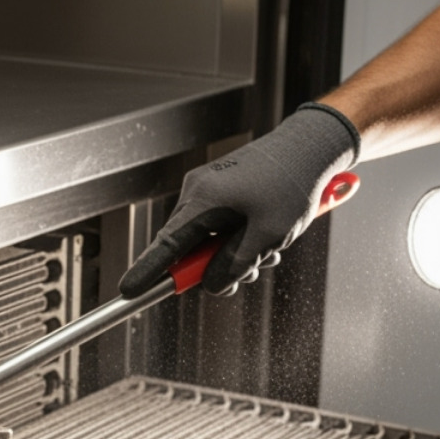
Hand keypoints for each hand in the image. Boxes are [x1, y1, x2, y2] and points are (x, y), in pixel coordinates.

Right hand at [119, 104, 358, 296]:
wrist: (311, 147)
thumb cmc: (292, 184)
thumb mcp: (268, 235)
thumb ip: (235, 265)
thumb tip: (212, 285)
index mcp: (203, 200)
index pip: (166, 246)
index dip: (148, 272)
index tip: (128, 291)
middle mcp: (199, 192)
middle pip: (189, 247)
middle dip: (216, 267)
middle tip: (251, 271)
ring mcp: (210, 189)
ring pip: (209, 239)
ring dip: (235, 253)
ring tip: (270, 249)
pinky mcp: (222, 189)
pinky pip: (220, 225)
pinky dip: (240, 238)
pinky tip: (268, 236)